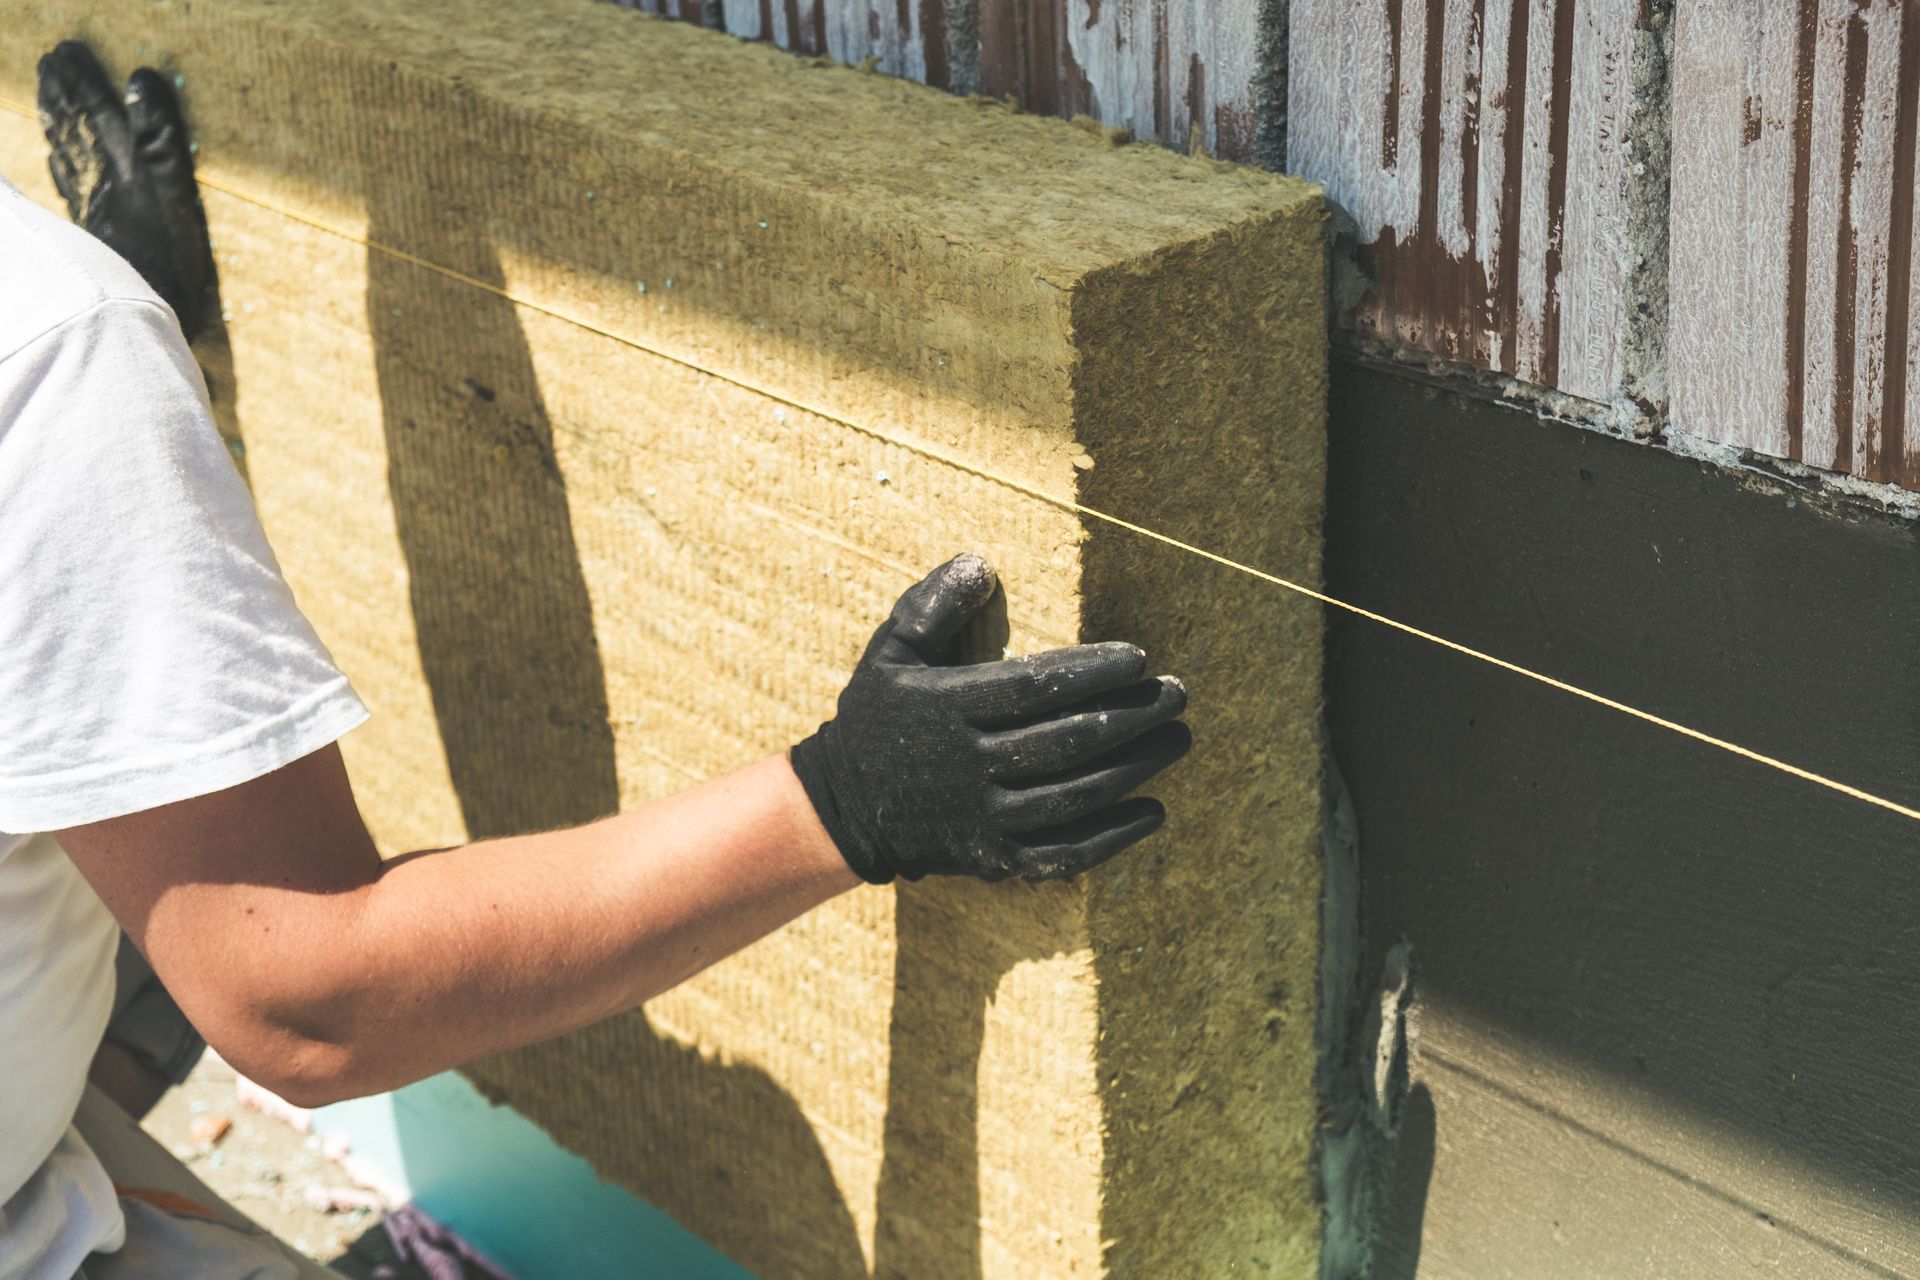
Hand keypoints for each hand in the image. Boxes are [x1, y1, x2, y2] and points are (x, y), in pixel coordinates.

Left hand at [38, 41, 215, 339]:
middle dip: (61, 96)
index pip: (95, 115)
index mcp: (122, 170)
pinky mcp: (97, 236)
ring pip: (68, 156)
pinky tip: (57, 160)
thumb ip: (158, 137)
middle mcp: (101, 186)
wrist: (138, 320)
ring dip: (57, 123)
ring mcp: (95, 212)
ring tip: (48, 96)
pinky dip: (62, 164)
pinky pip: (70, 188)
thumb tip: (139, 81)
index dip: (81, 84)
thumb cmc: (167, 264)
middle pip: (74, 132)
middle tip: (50, 65)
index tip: (67, 53)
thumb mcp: (174, 192)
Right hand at [790, 554, 1190, 882]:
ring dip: (1135, 768)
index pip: (1034, 688)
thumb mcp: (891, 651)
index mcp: (946, 709)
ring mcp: (983, 819)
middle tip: (1178, 694)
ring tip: (1177, 738)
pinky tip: (1154, 810)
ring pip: (1073, 797)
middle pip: (1065, 742)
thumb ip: (933, 605)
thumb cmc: (879, 716)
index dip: (1092, 672)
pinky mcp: (994, 859)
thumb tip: (981, 563)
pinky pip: (1063, 854)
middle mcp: (966, 766)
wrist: (845, 808)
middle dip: (1131, 716)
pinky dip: (1112, 837)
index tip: (1140, 658)